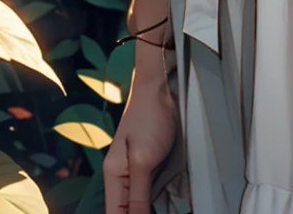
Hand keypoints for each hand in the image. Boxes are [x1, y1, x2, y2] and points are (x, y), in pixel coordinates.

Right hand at [103, 75, 179, 213]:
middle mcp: (123, 180)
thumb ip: (138, 195)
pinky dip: (165, 201)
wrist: (160, 91)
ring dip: (158, 207)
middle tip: (171, 210)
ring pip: (143, 205)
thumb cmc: (149, 119)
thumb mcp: (143, 160)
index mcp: (114, 178)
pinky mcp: (152, 169)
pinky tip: (178, 203)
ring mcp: (138, 174)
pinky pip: (155, 192)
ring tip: (175, 207)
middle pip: (128, 211)